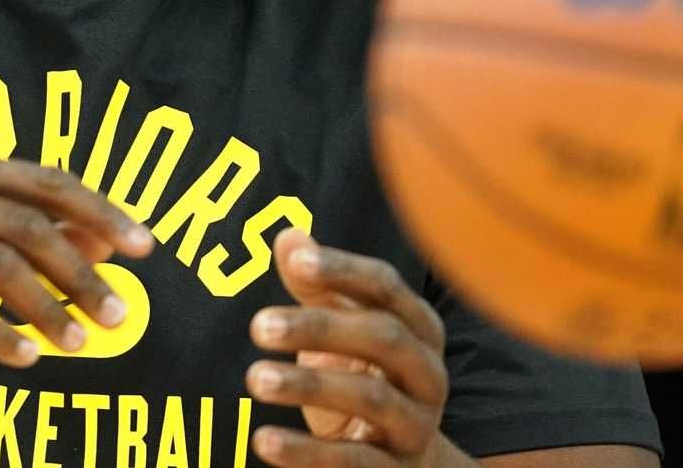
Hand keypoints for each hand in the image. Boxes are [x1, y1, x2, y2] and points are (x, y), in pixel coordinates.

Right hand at [0, 148, 153, 368]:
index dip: (99, 212)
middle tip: (121, 313)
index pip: (44, 182)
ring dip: (48, 308)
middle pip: (26, 225)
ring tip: (82, 342)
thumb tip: (107, 239)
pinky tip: (28, 355)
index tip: (145, 247)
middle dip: (81, 272)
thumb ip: (30, 235)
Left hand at [245, 228, 463, 465]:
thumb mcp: (341, 332)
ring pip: (372, 398)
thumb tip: (288, 237)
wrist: (401, 464)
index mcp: (418, 326)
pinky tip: (263, 440)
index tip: (296, 262)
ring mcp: (417, 424)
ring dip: (309, 386)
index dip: (344, 271)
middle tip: (258, 326)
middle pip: (383, 338)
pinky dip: (307, 453)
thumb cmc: (363, 377)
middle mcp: (427, 372)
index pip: (386, 287)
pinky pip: (354, 462)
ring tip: (254, 379)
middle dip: (320, 328)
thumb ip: (315, 287)